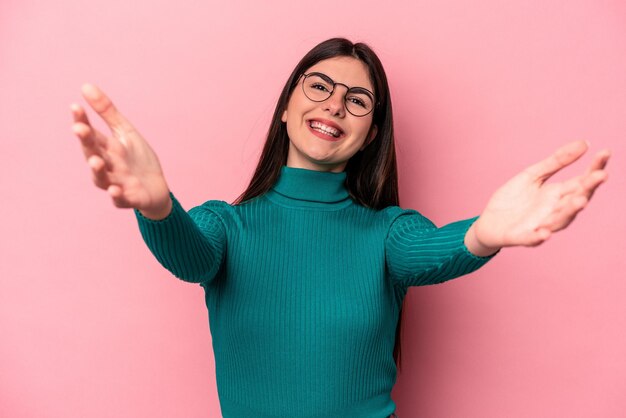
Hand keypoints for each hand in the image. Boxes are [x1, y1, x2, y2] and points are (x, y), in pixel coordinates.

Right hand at [71, 84, 171, 219]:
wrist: (156, 188)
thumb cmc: (137, 159)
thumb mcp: (125, 133)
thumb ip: (107, 112)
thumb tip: (86, 86)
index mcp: (106, 148)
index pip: (91, 133)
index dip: (82, 121)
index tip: (75, 106)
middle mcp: (107, 166)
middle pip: (92, 153)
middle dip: (86, 142)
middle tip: (79, 128)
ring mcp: (116, 183)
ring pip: (102, 178)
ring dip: (97, 171)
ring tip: (95, 161)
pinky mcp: (129, 198)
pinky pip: (121, 199)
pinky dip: (117, 196)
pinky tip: (116, 190)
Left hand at [465, 140, 609, 255]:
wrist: (488, 222)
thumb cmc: (513, 199)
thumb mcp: (532, 175)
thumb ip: (556, 161)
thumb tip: (584, 143)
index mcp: (558, 194)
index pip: (582, 181)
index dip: (594, 169)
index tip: (606, 152)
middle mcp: (554, 211)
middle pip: (575, 200)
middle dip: (588, 189)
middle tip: (600, 176)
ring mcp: (539, 224)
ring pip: (559, 220)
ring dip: (570, 211)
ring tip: (581, 201)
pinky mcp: (520, 236)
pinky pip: (531, 238)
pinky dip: (538, 237)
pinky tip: (544, 233)